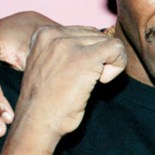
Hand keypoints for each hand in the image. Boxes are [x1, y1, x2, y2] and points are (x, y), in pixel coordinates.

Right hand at [9, 25, 126, 145]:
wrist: (36, 122)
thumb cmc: (46, 100)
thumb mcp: (50, 64)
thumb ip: (66, 49)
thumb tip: (99, 39)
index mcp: (43, 33)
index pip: (82, 32)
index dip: (87, 54)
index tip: (76, 74)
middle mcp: (54, 33)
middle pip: (96, 35)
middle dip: (98, 58)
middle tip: (84, 81)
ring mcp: (69, 44)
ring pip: (108, 42)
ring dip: (106, 64)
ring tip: (89, 83)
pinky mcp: (85, 58)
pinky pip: (117, 49)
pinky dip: (118, 65)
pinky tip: (101, 82)